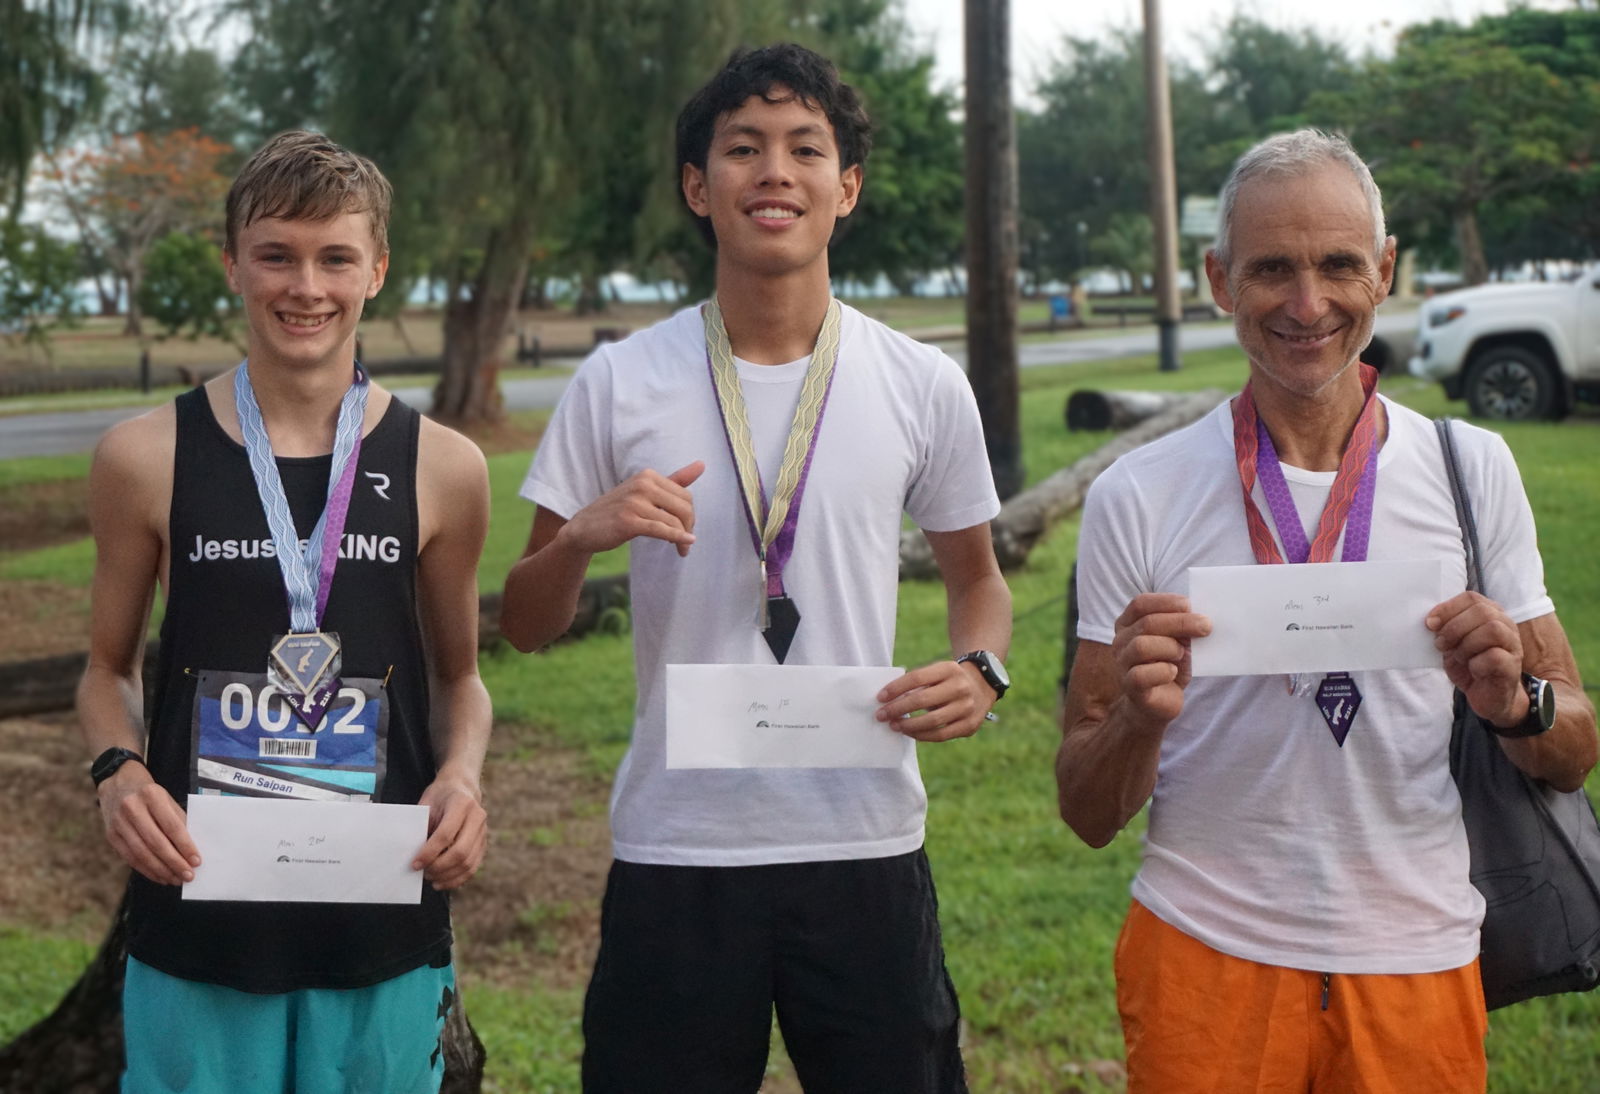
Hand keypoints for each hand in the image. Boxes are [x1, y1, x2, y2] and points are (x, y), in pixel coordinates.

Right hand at [97, 763, 200, 885]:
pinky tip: (160, 876)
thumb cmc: (149, 794)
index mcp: (151, 796)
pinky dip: (146, 870)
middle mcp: (132, 809)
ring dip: (161, 870)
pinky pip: (130, 858)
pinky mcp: (111, 835)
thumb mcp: (167, 798)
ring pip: (141, 853)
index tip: (197, 861)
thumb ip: (178, 820)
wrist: (117, 783)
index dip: (185, 845)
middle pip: (156, 842)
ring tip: (176, 879)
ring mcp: (118, 823)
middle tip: (188, 876)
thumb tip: (192, 848)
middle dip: (174, 862)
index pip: (171, 825)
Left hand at [412, 775, 487, 890]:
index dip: (429, 852)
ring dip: (447, 876)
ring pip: (468, 862)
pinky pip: (473, 867)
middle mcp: (477, 817)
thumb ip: (421, 825)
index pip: (446, 834)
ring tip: (430, 879)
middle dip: (439, 867)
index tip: (415, 864)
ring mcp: (484, 831)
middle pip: (460, 851)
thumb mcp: (427, 803)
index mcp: (462, 803)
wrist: (461, 787)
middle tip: (423, 872)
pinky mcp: (484, 843)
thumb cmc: (439, 796)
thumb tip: (410, 854)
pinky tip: (443, 882)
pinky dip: (458, 879)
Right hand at [560, 461, 704, 557]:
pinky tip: (684, 545)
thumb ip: (674, 480)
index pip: (685, 495)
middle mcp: (642, 485)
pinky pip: (661, 530)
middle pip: (684, 507)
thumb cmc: (617, 511)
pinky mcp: (628, 521)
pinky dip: (676, 538)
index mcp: (648, 476)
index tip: (686, 529)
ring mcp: (634, 502)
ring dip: (683, 539)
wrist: (583, 528)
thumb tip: (702, 464)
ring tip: (682, 551)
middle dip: (689, 526)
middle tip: (686, 543)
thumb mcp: (645, 491)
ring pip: (674, 520)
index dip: (690, 515)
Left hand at [875, 660, 996, 741]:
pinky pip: (941, 735)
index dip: (895, 688)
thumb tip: (888, 700)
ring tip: (894, 725)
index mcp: (949, 669)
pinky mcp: (969, 725)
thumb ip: (918, 683)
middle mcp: (960, 687)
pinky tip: (910, 733)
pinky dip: (922, 735)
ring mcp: (967, 707)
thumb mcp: (938, 672)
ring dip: (908, 725)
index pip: (916, 678)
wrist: (983, 686)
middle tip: (881, 715)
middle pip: (922, 700)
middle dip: (897, 709)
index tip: (880, 697)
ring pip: (931, 721)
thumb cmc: (949, 680)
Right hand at [1111, 593, 1209, 726]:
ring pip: (1142, 646)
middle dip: (1180, 622)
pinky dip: (1163, 671)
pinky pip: (1142, 675)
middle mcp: (1120, 641)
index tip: (1190, 604)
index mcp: (1128, 624)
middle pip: (1147, 623)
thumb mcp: (1177, 642)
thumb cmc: (1169, 667)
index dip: (1165, 601)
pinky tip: (1173, 672)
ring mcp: (1122, 664)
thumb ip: (1182, 628)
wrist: (1160, 703)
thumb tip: (1200, 617)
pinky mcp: (1130, 686)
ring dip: (1170, 648)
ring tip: (1181, 655)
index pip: (1140, 604)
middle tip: (1206, 626)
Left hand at [1427, 591, 1526, 726]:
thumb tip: (1430, 621)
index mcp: (1490, 614)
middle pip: (1482, 611)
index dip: (1447, 608)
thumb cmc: (1470, 665)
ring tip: (1459, 657)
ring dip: (1466, 644)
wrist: (1489, 697)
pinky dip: (1476, 663)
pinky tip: (1473, 670)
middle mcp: (1505, 625)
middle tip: (1442, 644)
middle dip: (1454, 628)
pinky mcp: (1512, 666)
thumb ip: (1445, 629)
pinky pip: (1494, 656)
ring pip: (1492, 630)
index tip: (1430, 624)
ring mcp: (1513, 645)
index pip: (1470, 598)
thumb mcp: (1452, 644)